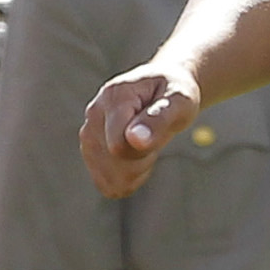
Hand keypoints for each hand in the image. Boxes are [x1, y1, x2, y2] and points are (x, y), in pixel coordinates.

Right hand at [80, 63, 200, 198]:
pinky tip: (138, 160)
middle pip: (114, 163)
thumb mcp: (180, 101)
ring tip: (148, 145)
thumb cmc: (176, 93)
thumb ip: (159, 118)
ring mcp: (88, 132)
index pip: (119, 146)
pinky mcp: (90, 149)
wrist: (164, 87)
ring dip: (136, 170)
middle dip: (143, 161)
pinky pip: (105, 182)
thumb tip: (135, 139)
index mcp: (114, 98)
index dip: (145, 152)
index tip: (163, 135)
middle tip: (159, 138)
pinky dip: (126, 179)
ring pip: (108, 176)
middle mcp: (94, 114)